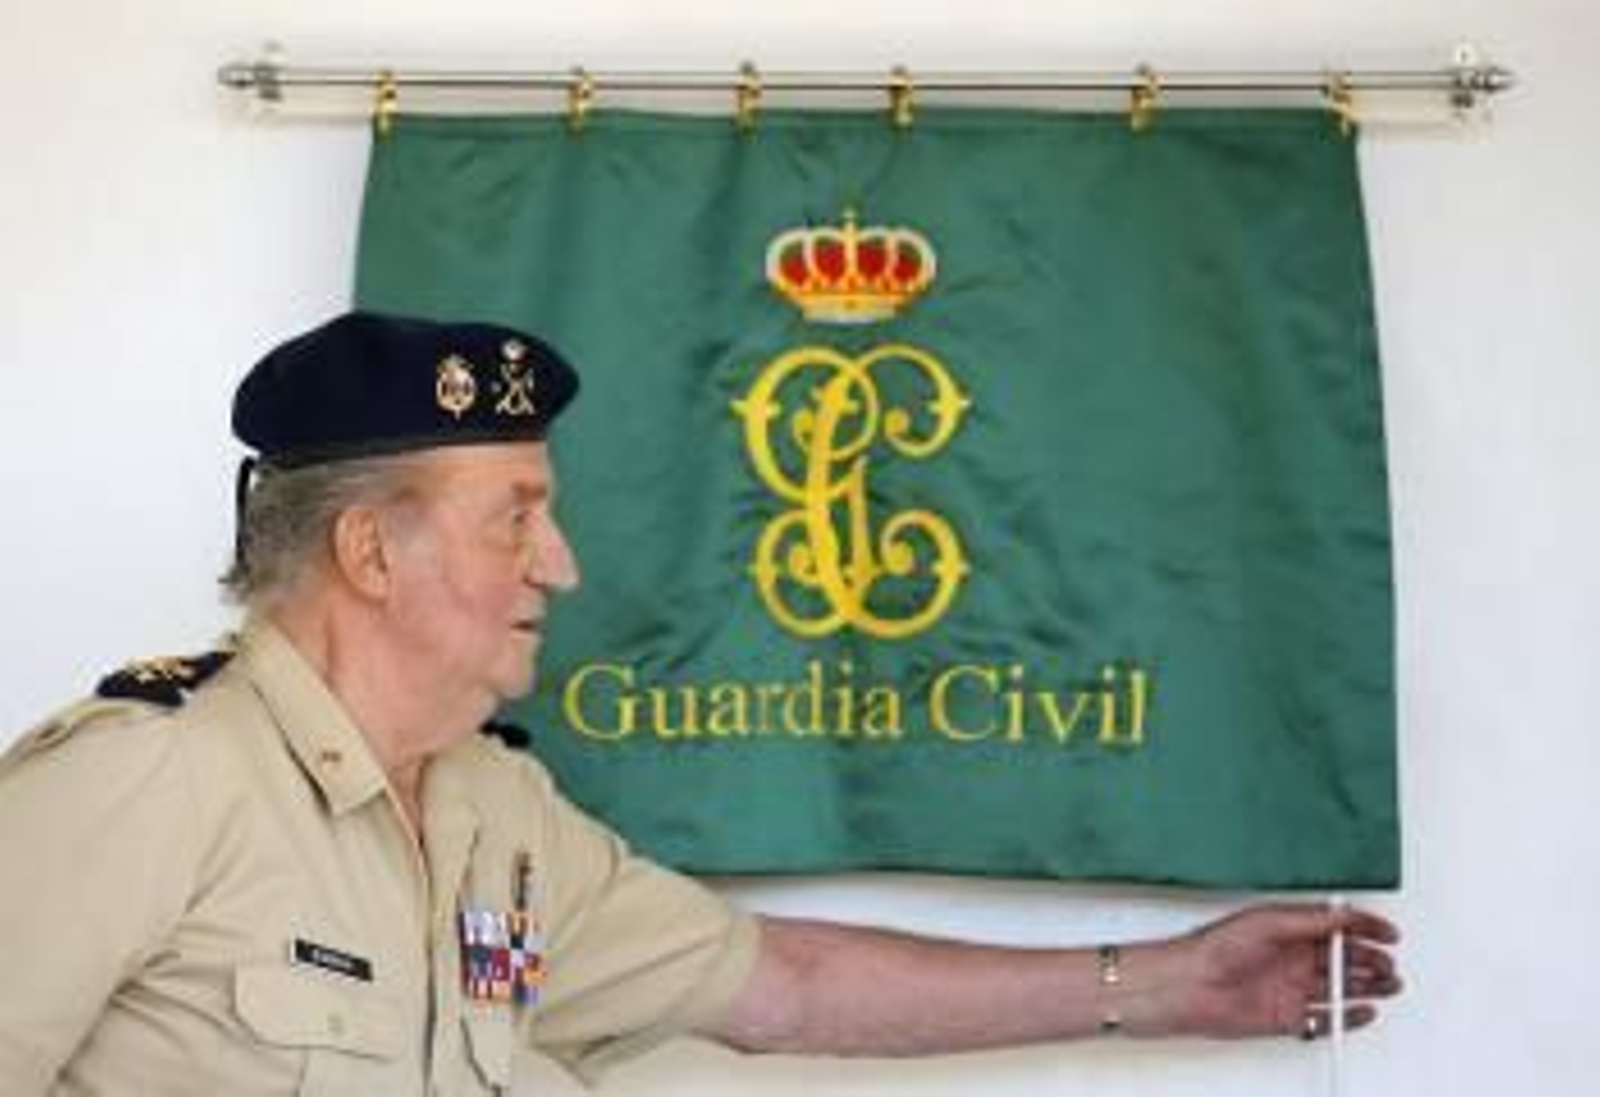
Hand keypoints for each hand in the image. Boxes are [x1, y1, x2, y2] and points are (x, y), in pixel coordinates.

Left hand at [1174, 903, 1401, 1039]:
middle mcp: (1291, 958)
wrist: (1189, 987)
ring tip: (1389, 984)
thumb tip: (1344, 913)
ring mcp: (1291, 988)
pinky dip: (1350, 1017)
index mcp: (1287, 929)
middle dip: (1371, 959)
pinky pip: (1327, 1019)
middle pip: (1343, 958)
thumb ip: (1310, 921)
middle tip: (1389, 963)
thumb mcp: (1269, 923)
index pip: (1335, 926)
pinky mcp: (1287, 1017)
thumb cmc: (1215, 948)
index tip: (1388, 933)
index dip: (1364, 928)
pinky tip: (1365, 1011)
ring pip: (1340, 987)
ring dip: (1367, 986)